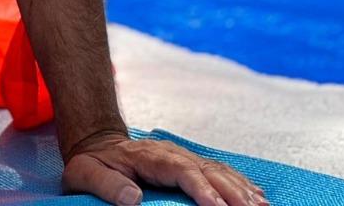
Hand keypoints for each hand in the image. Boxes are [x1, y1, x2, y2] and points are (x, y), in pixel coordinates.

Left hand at [62, 132, 267, 205]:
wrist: (96, 145)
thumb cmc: (91, 163)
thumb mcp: (86, 173)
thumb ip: (106, 184)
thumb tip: (131, 198)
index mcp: (149, 156)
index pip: (182, 171)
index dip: (202, 189)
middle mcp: (171, 153)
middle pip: (207, 170)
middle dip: (232, 193)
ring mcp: (182, 157)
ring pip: (218, 171)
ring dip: (241, 189)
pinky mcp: (189, 165)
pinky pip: (218, 172)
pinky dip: (239, 184)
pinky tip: (257, 196)